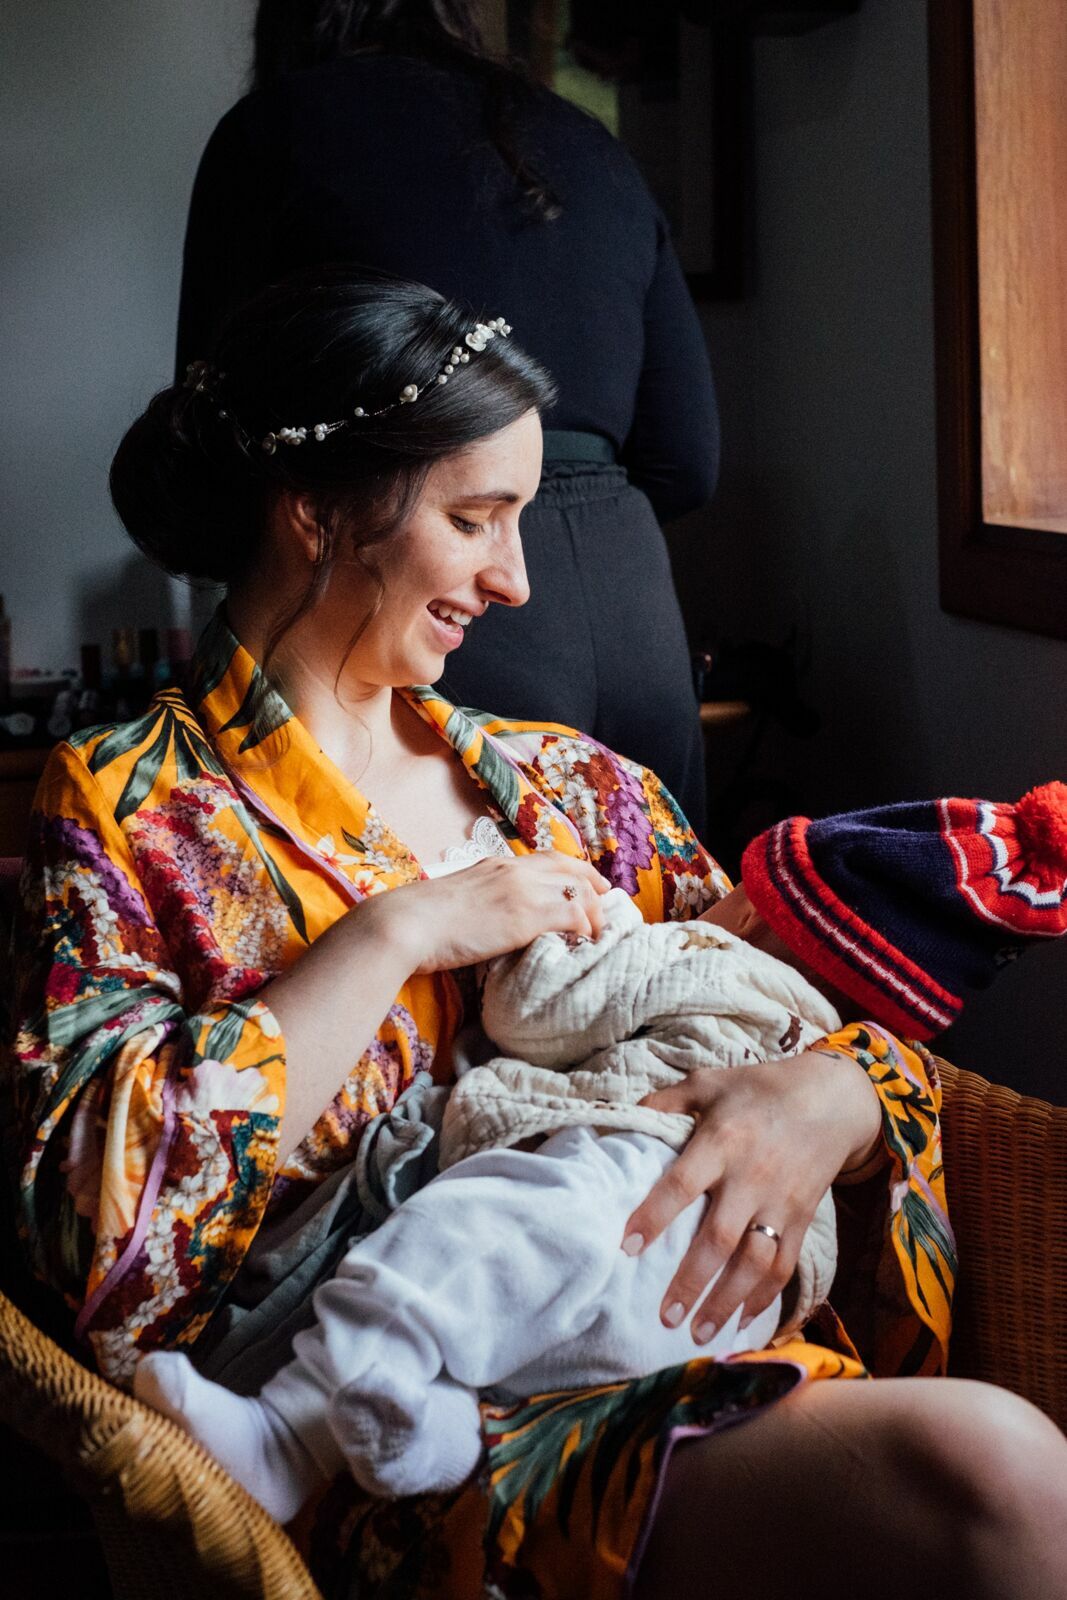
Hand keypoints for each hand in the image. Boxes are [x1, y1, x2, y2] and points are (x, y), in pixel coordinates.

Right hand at [380, 851, 609, 972]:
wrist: (406, 925)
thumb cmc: (417, 921)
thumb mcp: (454, 901)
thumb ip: (478, 902)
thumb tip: (486, 921)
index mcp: (494, 865)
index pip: (546, 859)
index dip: (573, 870)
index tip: (587, 883)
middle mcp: (512, 870)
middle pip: (570, 869)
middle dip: (594, 884)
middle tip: (608, 901)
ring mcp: (521, 890)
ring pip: (578, 892)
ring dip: (594, 913)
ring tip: (600, 933)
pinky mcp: (526, 916)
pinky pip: (574, 915)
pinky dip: (586, 928)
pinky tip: (586, 943)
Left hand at [621, 1050, 881, 1341]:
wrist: (831, 1099)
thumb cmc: (759, 1089)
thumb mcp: (710, 1082)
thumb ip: (667, 1101)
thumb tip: (624, 1116)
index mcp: (722, 1140)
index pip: (682, 1183)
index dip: (655, 1215)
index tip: (627, 1246)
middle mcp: (751, 1177)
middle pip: (720, 1238)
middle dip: (692, 1281)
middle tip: (665, 1316)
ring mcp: (781, 1202)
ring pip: (754, 1262)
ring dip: (726, 1301)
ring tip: (698, 1334)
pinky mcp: (803, 1219)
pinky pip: (784, 1266)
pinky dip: (764, 1298)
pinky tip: (741, 1322)